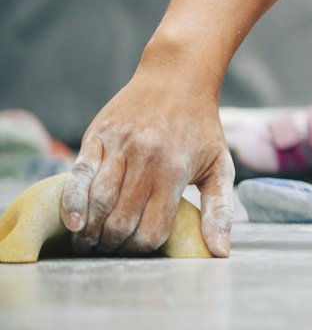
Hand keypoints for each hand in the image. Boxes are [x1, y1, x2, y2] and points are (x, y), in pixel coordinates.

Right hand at [60, 71, 235, 257]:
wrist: (177, 77)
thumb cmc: (201, 127)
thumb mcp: (220, 165)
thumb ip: (219, 210)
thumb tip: (221, 252)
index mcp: (175, 170)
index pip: (152, 229)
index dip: (143, 247)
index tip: (141, 248)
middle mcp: (145, 159)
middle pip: (120, 221)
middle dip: (114, 244)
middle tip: (112, 249)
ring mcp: (118, 147)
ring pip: (97, 203)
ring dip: (91, 231)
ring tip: (91, 242)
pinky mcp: (96, 136)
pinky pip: (78, 176)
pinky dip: (72, 203)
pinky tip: (73, 223)